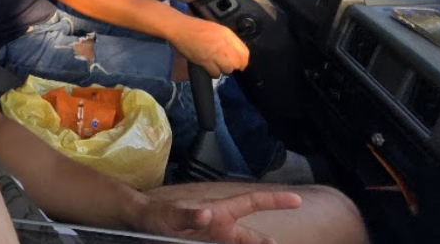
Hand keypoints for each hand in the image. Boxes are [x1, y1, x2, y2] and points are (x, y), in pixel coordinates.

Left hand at [138, 190, 302, 243]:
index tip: (296, 200)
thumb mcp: (170, 214)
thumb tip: (208, 214)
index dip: (275, 201)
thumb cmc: (158, 214)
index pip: (251, 203)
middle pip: (251, 235)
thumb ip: (188, 214)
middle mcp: (222, 226)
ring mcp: (215, 238)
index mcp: (219, 212)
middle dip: (264, 242)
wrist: (142, 223)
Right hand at [168, 15, 249, 75]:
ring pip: (227, 69)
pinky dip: (214, 73)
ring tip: (217, 65)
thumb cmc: (198, 27)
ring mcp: (214, 53)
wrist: (180, 28)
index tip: (240, 64)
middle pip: (237, 63)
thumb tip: (236, 53)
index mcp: (228, 35)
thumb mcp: (217, 29)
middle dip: (234, 66)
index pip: (244, 53)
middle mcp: (223, 44)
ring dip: (223, 69)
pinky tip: (210, 68)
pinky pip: (215, 73)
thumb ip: (229, 40)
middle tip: (227, 64)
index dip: (243, 61)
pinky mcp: (204, 61)